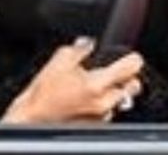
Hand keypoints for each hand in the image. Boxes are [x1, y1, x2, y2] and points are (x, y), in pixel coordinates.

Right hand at [0, 38, 143, 122]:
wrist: (34, 117)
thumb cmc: (44, 93)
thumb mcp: (57, 61)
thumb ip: (79, 49)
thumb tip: (89, 43)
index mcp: (97, 83)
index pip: (131, 67)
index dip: (132, 59)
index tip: (130, 57)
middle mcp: (105, 101)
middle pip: (133, 86)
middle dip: (125, 77)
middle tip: (112, 72)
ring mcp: (104, 115)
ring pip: (121, 100)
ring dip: (112, 92)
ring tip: (92, 87)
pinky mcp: (98, 124)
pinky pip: (110, 111)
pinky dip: (103, 104)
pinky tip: (86, 100)